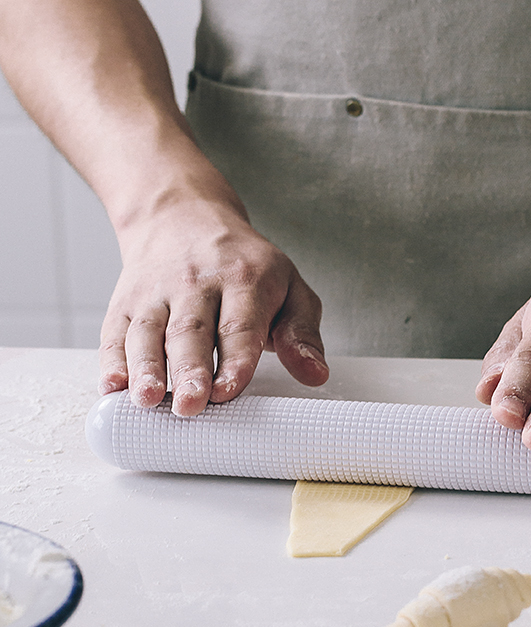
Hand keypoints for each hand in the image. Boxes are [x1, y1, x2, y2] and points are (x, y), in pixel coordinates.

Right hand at [98, 196, 327, 415]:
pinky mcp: (126, 302)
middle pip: (191, 331)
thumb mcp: (289, 287)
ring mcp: (157, 292)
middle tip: (190, 404)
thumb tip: (315, 374)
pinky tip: (112, 386)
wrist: (183, 215)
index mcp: (245, 279)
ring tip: (147, 399)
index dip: (234, 360)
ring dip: (146, 367)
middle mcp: (197, 283)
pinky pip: (116, 332)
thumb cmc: (245, 264)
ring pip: (149, 331)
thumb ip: (302, 333)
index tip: (230, 390)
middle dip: (190, 370)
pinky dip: (113, 361)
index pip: (239, 325)